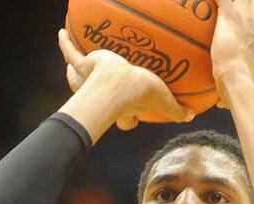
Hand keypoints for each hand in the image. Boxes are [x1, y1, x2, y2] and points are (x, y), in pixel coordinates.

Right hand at [58, 29, 194, 129]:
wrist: (117, 82)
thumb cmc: (140, 93)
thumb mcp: (163, 101)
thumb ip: (176, 110)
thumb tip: (191, 116)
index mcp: (124, 108)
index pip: (126, 121)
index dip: (129, 121)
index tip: (133, 119)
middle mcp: (103, 96)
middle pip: (99, 98)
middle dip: (100, 98)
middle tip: (101, 87)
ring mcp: (90, 80)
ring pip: (79, 79)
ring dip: (76, 73)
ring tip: (78, 62)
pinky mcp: (84, 64)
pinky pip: (71, 53)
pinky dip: (65, 43)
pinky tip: (62, 31)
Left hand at [211, 0, 253, 108]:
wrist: (238, 80)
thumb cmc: (237, 86)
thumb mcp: (236, 81)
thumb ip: (227, 89)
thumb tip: (221, 105)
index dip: (251, 9)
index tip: (241, 9)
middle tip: (228, 4)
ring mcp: (246, 16)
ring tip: (217, 2)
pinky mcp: (231, 13)